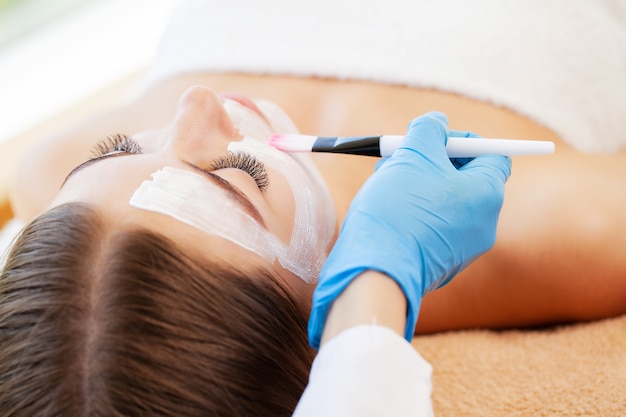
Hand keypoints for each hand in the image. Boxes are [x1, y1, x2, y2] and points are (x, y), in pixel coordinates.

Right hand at [308, 112, 511, 347]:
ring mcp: (463, 248)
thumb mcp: (413, 154)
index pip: (492, 153)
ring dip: (417, 184)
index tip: (429, 140)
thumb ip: (429, 129)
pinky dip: (414, 212)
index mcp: (487, 194)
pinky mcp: (441, 263)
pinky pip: (434, 226)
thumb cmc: (398, 210)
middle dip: (431, 161)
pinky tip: (387, 212)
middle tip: (399, 157)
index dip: (461, 139)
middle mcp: (484, 224)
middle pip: (465, 177)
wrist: (376, 272)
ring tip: (384, 183)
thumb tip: (437, 123)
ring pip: (444, 201)